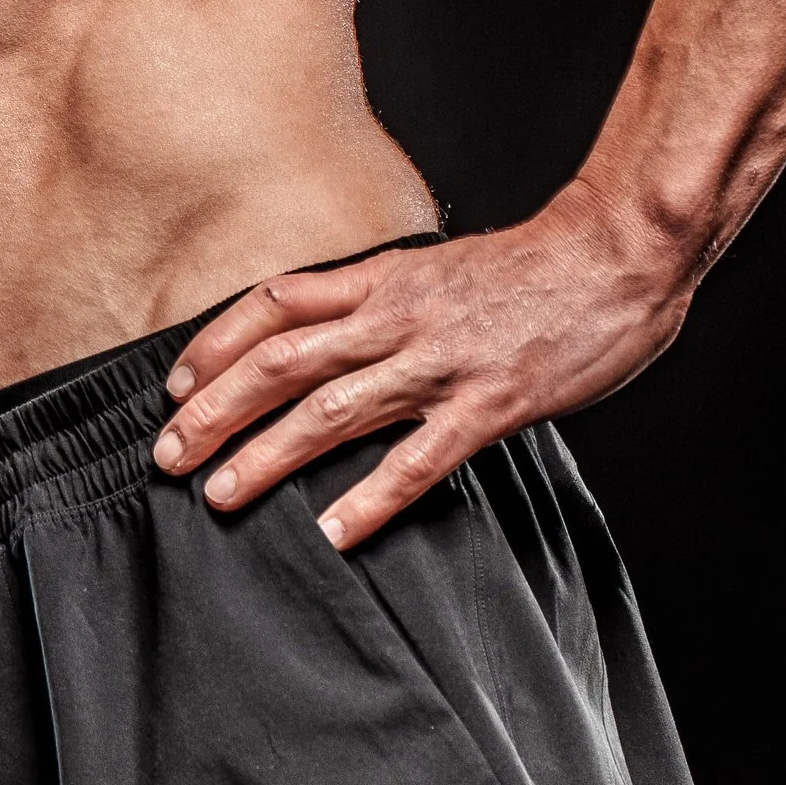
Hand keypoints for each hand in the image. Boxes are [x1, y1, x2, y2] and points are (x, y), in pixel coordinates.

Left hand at [149, 192, 688, 547]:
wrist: (616, 252)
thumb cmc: (534, 268)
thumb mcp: (440, 269)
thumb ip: (386, 299)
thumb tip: (331, 333)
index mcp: (384, 280)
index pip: (274, 304)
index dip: (215, 345)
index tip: (176, 387)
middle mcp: (398, 317)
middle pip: (282, 361)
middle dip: (216, 411)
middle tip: (169, 455)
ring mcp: (441, 362)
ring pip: (332, 410)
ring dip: (267, 455)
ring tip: (221, 494)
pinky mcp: (490, 404)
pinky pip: (419, 458)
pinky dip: (371, 497)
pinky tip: (333, 531)